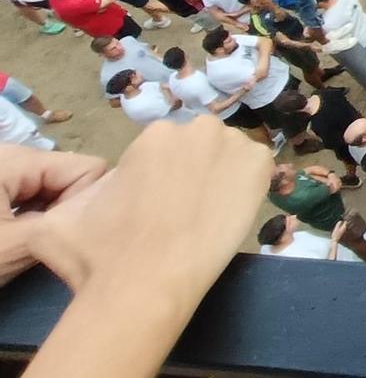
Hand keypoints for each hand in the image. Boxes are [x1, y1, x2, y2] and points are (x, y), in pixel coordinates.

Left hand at [0, 147, 110, 284]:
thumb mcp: (15, 246)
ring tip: (32, 246)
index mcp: (19, 158)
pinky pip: (34, 196)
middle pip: (72, 177)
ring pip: (54, 189)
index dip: (84, 205)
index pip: (88, 169)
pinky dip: (33, 218)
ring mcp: (4, 171)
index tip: (61, 239)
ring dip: (50, 218)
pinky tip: (18, 241)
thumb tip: (105, 214)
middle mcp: (15, 155)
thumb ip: (62, 225)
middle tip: (48, 247)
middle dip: (66, 212)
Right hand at [22, 117, 269, 299]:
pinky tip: (230, 213)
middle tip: (183, 212)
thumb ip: (67, 202)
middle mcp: (195, 130)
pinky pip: (257, 168)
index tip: (160, 205)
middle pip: (201, 149)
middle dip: (193, 173)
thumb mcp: (59, 223)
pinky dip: (249, 186)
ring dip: (221, 178)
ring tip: (206, 216)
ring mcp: (232, 144)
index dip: (164, 179)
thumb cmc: (100, 255)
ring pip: (228, 157)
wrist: (145, 282)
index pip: (169, 151)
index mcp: (154, 135)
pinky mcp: (258, 165)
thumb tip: (67, 204)